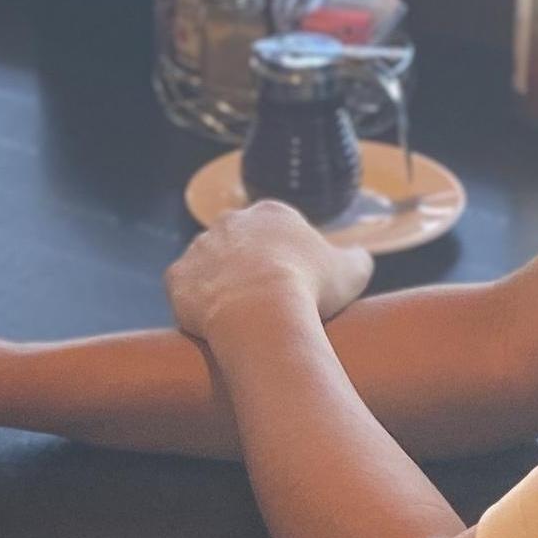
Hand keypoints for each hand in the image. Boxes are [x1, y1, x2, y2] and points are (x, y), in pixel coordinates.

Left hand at [165, 202, 371, 347]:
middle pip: (239, 242)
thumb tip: (361, 257)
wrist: (259, 312)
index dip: (287, 258)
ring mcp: (199, 247)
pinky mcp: (176, 276)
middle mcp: (230, 221)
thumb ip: (358, 258)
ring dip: (220, 284)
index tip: (294, 284)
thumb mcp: (352, 272)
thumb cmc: (309, 288)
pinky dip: (195, 304)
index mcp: (271, 213)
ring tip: (237, 315)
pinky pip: (184, 289)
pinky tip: (212, 323)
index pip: (277, 229)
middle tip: (265, 300)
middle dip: (249, 266)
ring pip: (209, 264)